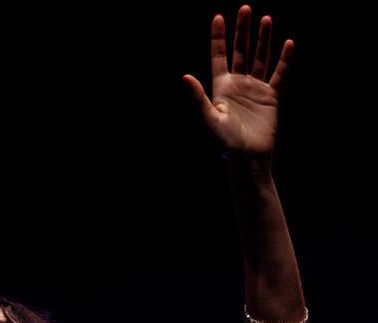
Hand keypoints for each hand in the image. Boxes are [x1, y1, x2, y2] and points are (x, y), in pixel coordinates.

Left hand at [183, 5, 292, 161]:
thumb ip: (198, 97)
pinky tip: (288, 43)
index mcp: (221, 88)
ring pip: (260, 58)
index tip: (219, 17)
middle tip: (245, 9)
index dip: (218, 38)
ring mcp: (255, 90)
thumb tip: (184, 77)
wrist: (248, 159)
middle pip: (240, 51)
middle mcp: (238, 85)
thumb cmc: (226, 143)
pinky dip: (284, 60)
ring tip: (266, 18)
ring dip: (263, 39)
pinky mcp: (271, 97)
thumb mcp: (210, 118)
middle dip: (242, 31)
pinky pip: (279, 74)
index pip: (218, 56)